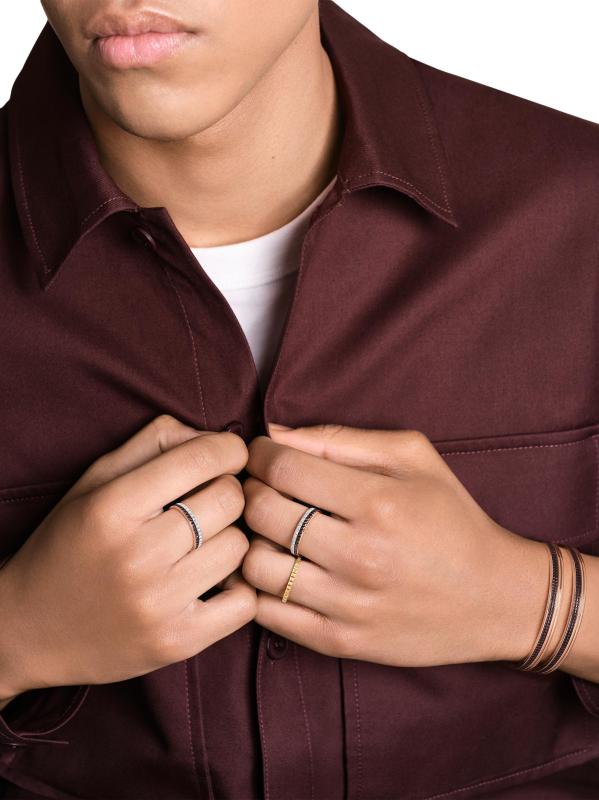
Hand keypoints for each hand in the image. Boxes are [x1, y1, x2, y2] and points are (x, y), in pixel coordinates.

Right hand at [0, 414, 256, 700]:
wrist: (28, 630)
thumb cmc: (68, 544)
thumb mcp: (95, 482)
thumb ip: (152, 444)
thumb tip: (212, 436)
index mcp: (112, 508)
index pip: (201, 459)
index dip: (228, 449)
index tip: (228, 455)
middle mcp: (136, 555)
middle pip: (229, 500)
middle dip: (227, 492)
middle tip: (210, 501)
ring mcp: (158, 604)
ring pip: (239, 547)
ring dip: (230, 538)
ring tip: (205, 542)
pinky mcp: (176, 643)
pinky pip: (244, 601)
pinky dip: (239, 586)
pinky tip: (215, 579)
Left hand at [241, 423, 547, 667]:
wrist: (494, 598)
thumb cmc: (451, 518)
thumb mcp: (414, 457)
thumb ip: (342, 439)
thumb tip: (276, 434)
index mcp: (378, 502)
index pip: (283, 468)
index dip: (260, 455)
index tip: (262, 454)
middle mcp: (359, 555)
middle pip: (261, 512)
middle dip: (250, 490)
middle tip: (261, 487)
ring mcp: (347, 604)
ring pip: (255, 564)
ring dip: (250, 539)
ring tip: (268, 530)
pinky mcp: (340, 642)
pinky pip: (266, 612)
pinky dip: (256, 586)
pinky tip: (274, 566)